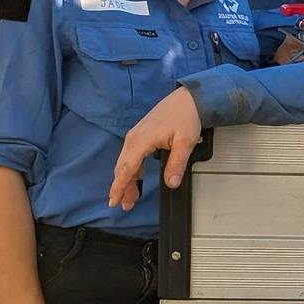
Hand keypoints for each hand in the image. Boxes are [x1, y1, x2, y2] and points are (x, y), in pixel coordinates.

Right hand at [108, 88, 203, 210]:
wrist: (189, 98)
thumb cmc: (186, 116)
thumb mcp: (185, 143)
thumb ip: (176, 164)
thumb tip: (171, 183)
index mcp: (140, 141)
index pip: (126, 170)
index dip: (119, 187)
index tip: (114, 201)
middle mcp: (133, 138)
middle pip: (123, 168)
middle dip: (122, 187)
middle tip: (124, 205)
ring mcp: (136, 136)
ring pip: (126, 163)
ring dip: (128, 180)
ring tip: (131, 197)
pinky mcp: (141, 134)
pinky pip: (132, 156)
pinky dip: (133, 170)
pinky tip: (137, 179)